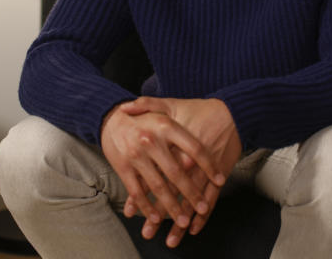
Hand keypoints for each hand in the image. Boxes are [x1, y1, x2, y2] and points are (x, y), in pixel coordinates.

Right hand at [100, 105, 225, 233]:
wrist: (111, 117)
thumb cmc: (145, 118)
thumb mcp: (165, 111)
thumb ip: (184, 127)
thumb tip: (206, 147)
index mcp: (167, 126)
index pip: (195, 148)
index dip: (210, 166)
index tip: (220, 180)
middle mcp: (152, 140)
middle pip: (177, 172)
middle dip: (192, 194)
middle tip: (202, 208)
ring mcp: (136, 155)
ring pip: (158, 186)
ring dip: (171, 207)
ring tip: (182, 221)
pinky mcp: (122, 167)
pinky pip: (137, 191)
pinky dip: (147, 207)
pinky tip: (156, 218)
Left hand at [119, 97, 241, 246]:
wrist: (232, 113)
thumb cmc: (200, 111)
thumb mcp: (172, 104)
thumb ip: (147, 105)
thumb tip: (125, 108)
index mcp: (174, 146)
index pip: (155, 174)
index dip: (142, 194)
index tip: (131, 211)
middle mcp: (189, 163)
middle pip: (172, 193)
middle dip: (159, 214)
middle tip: (149, 231)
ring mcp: (206, 172)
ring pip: (191, 202)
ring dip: (181, 222)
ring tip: (171, 240)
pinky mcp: (219, 176)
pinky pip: (211, 200)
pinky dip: (203, 216)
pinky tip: (194, 228)